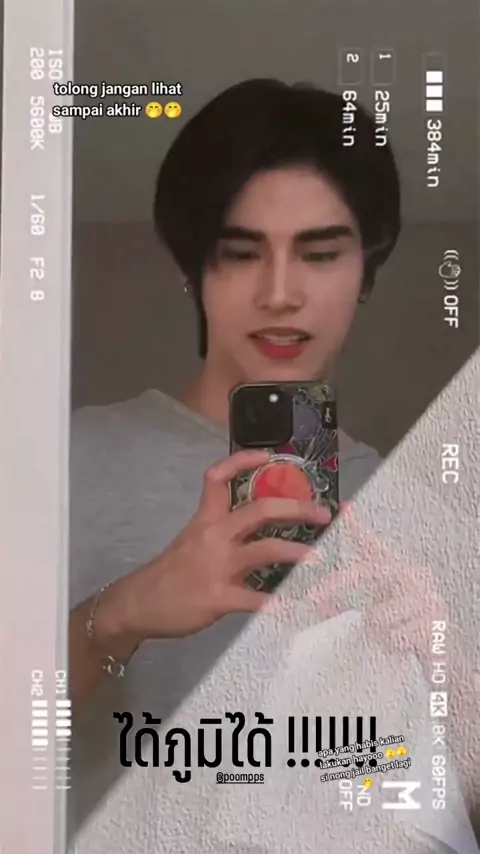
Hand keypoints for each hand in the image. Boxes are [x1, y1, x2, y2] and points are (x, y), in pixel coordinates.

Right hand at [103, 449, 329, 640]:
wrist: (139, 604)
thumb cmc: (170, 572)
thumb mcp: (192, 540)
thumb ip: (222, 530)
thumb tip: (258, 525)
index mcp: (206, 519)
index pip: (219, 477)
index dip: (243, 460)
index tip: (271, 455)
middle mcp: (213, 536)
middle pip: (258, 509)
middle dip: (295, 508)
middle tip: (322, 513)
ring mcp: (216, 566)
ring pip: (264, 550)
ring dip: (297, 552)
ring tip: (319, 557)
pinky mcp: (218, 597)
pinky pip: (256, 599)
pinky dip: (280, 602)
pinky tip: (297, 604)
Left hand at [305, 503, 448, 669]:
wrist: (440, 652)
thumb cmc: (405, 628)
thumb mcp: (375, 612)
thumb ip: (347, 605)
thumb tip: (316, 605)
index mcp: (394, 570)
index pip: (373, 543)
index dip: (357, 526)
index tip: (344, 509)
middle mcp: (411, 575)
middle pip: (364, 572)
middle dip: (334, 585)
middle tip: (313, 598)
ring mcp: (425, 596)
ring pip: (377, 616)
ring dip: (377, 633)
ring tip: (391, 633)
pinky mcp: (434, 620)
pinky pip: (394, 637)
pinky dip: (393, 647)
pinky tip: (406, 643)